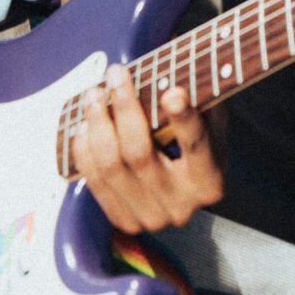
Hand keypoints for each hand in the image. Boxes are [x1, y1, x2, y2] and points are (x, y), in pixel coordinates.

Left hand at [71, 65, 223, 233]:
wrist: (182, 182)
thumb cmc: (195, 138)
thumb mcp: (207, 119)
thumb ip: (198, 103)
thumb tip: (177, 76)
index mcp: (209, 181)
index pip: (196, 146)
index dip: (183, 120)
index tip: (173, 92)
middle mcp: (181, 206)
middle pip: (140, 153)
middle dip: (124, 108)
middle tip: (116, 74)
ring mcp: (150, 217)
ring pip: (111, 167)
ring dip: (98, 125)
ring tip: (95, 95)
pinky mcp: (123, 219)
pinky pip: (95, 181)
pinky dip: (86, 151)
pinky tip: (85, 126)